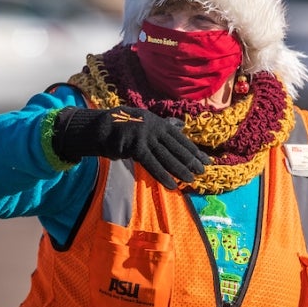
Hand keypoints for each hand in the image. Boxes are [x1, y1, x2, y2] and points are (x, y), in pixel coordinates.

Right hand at [52, 106, 209, 189]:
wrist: (102, 126)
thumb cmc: (126, 126)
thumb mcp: (146, 122)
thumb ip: (163, 126)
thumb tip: (180, 125)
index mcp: (159, 122)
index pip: (180, 139)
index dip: (193, 150)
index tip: (205, 160)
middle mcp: (154, 128)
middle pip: (176, 148)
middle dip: (190, 160)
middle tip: (202, 171)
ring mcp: (145, 136)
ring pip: (166, 157)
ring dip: (179, 170)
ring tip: (190, 179)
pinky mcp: (135, 147)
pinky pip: (152, 164)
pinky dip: (162, 175)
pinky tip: (171, 184)